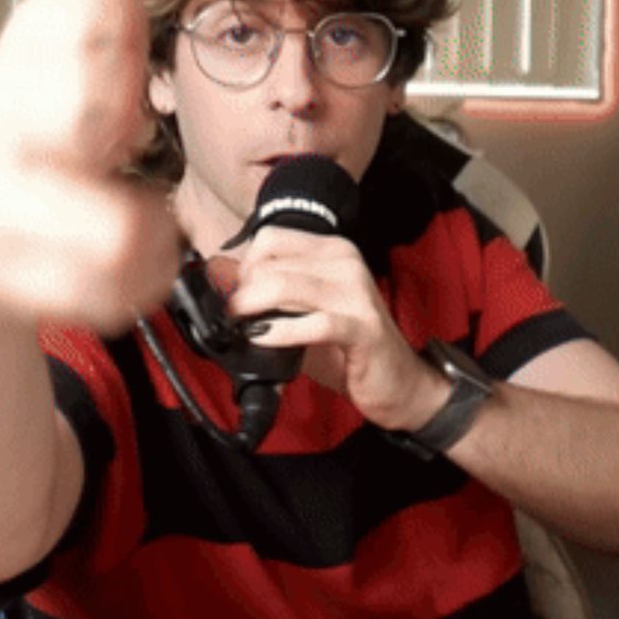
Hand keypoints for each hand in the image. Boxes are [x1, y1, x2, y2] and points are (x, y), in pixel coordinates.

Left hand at [225, 227, 449, 428]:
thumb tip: (220, 277)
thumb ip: (269, 293)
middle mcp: (345, 262)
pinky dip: (280, 332)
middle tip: (234, 320)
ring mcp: (356, 293)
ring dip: (251, 309)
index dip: (243, 266)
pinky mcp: (362, 328)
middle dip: (242, 293)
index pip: (270, 238)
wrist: (398, 380)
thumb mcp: (305, 310)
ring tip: (242, 329)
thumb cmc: (346, 346)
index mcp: (332, 250)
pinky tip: (263, 340)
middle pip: (271, 264)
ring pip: (284, 285)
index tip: (235, 294)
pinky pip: (313, 323)